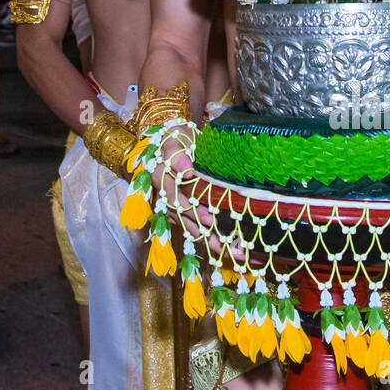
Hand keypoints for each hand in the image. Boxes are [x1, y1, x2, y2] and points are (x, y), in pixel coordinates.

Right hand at [149, 126, 226, 256]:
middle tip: (223, 242)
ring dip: (206, 240)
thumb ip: (177, 153)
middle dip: (202, 231)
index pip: (173, 197)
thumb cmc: (179, 137)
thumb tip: (185, 171)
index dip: (191, 210)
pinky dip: (206, 238)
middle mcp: (163, 192)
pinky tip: (224, 248)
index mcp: (160, 174)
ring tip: (228, 252)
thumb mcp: (177, 137)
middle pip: (181, 217)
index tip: (209, 218)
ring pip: (186, 225)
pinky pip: (190, 226)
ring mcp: (171, 203)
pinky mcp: (179, 210)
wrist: (176, 139)